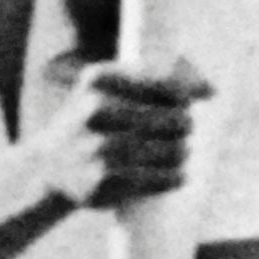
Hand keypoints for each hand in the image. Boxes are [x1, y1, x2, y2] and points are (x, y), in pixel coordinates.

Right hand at [30, 58, 208, 215]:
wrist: (46, 169)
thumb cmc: (90, 123)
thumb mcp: (106, 89)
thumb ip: (155, 80)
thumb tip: (212, 90)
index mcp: (98, 80)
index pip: (169, 86)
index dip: (185, 99)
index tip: (183, 106)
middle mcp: (97, 110)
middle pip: (177, 120)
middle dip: (183, 128)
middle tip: (175, 133)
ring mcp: (100, 147)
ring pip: (175, 150)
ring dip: (180, 154)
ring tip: (173, 154)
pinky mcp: (106, 179)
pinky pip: (164, 177)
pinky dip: (175, 177)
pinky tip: (172, 174)